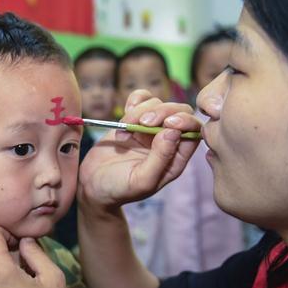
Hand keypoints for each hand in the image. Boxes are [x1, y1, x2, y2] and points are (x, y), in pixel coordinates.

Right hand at [79, 90, 201, 208]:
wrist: (92, 185)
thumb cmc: (119, 188)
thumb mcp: (142, 180)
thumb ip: (160, 158)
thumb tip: (173, 131)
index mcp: (176, 157)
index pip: (194, 130)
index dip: (186, 121)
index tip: (167, 124)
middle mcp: (166, 140)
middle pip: (179, 111)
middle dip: (163, 111)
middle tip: (143, 122)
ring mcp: (150, 128)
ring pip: (157, 103)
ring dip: (140, 112)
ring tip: (123, 132)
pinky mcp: (133, 119)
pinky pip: (142, 98)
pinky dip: (135, 100)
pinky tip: (125, 114)